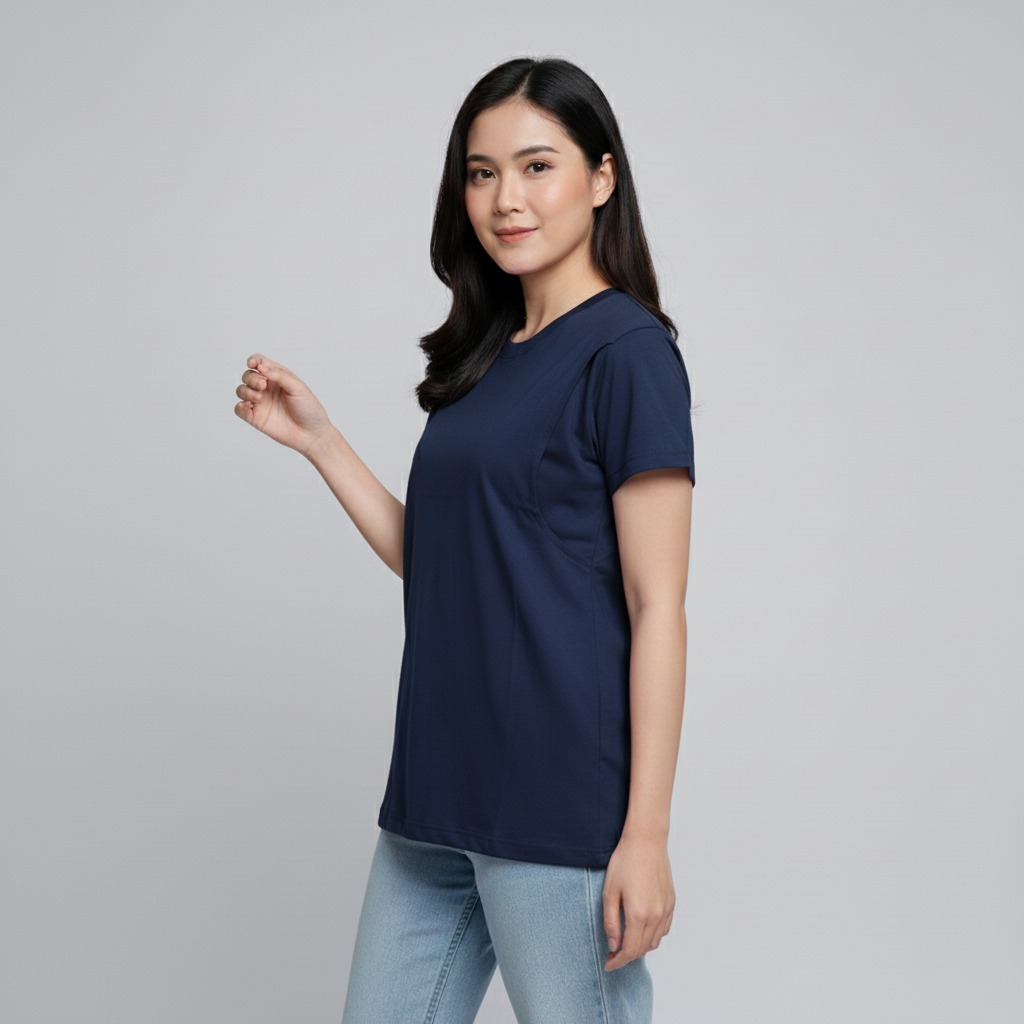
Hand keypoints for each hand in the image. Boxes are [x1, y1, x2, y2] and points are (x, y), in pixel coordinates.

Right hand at [234, 353, 333, 456]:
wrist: (312, 434)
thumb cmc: (309, 409)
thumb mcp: (298, 388)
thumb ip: (280, 375)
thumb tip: (261, 367)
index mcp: (277, 377)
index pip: (260, 363)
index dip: (253, 360)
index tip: (253, 364)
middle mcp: (267, 389)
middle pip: (248, 375)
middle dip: (251, 377)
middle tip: (263, 385)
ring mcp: (260, 403)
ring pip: (241, 390)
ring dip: (246, 391)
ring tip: (259, 397)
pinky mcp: (256, 418)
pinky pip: (239, 409)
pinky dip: (240, 407)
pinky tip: (249, 407)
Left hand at [602, 832, 674, 971]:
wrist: (646, 841)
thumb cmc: (625, 862)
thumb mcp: (610, 892)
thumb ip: (611, 922)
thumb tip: (614, 945)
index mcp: (638, 914)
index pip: (629, 950)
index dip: (617, 961)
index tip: (608, 964)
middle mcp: (656, 915)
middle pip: (642, 949)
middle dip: (627, 956)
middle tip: (613, 954)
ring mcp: (666, 910)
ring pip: (655, 942)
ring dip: (640, 948)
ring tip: (625, 943)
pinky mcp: (671, 903)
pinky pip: (664, 930)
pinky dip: (653, 937)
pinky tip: (641, 931)